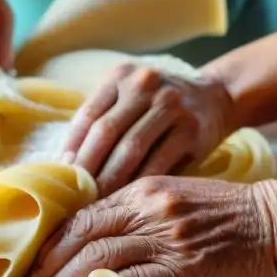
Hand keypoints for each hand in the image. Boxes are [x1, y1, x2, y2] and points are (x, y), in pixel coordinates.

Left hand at [29, 176, 276, 276]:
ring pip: (101, 257)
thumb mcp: (174, 194)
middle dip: (52, 260)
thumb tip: (97, 234)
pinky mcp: (182, 268)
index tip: (38, 257)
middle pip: (84, 233)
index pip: (86, 212)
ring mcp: (165, 238)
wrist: (275, 219)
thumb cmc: (225, 211)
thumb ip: (137, 209)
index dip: (56, 238)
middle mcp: (148, 209)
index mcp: (143, 189)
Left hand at [62, 63, 237, 195]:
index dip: (72, 147)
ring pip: (131, 149)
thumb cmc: (158, 106)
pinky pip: (158, 162)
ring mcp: (170, 105)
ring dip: (111, 179)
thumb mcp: (130, 97)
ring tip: (97, 200)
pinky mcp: (191, 129)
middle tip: (75, 194)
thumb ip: (103, 120)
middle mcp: (145, 85)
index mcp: (121, 76)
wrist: (214, 97)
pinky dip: (139, 183)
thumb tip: (67, 165)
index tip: (61, 175)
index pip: (88, 115)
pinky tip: (128, 199)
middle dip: (88, 167)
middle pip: (106, 131)